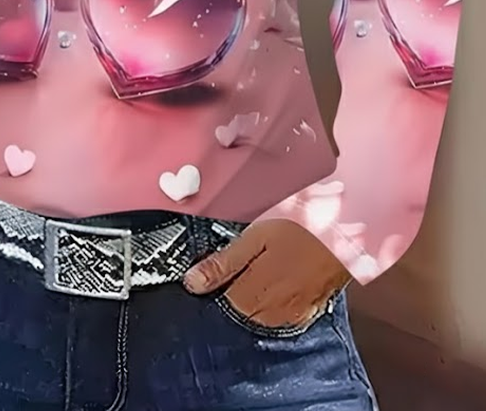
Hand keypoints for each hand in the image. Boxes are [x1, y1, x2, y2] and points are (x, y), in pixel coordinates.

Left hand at [183, 219, 350, 328]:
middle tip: (239, 264)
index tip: (210, 272)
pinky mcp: (310, 311)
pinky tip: (278, 279)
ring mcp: (293, 315)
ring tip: (261, 268)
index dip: (213, 286)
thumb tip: (191, 283)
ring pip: (261, 315)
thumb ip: (223, 264)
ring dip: (255, 297)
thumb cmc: (301, 227)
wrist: (350, 230)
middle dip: (233, 292)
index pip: (219, 304)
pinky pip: (283, 314)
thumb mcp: (256, 237)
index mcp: (254, 296)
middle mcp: (273, 314)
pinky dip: (276, 300)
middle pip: (240, 311)